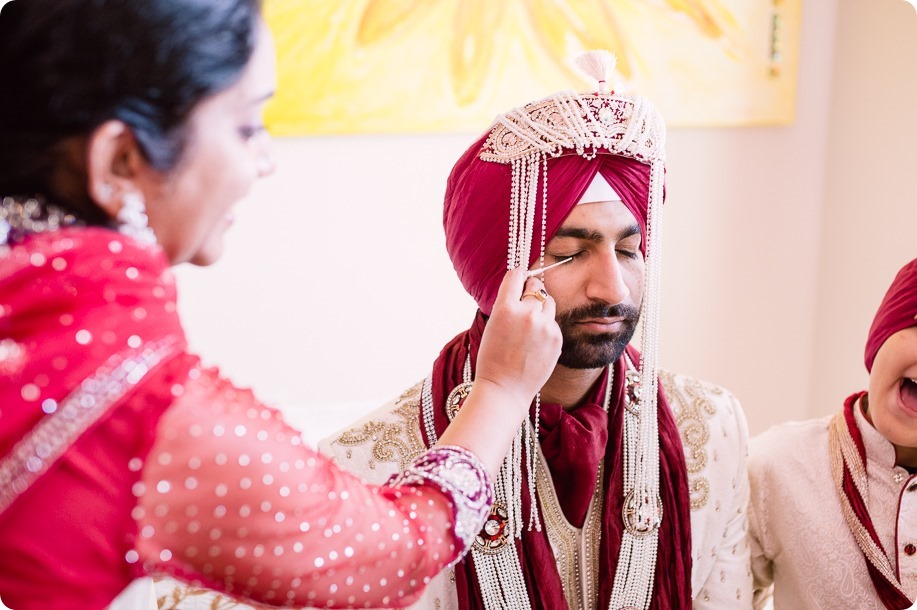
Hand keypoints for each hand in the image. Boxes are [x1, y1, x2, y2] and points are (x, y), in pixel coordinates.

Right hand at [474, 268, 561, 406]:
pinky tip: (536, 343)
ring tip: (530, 326)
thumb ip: (508, 304)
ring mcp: (545, 326)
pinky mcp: (557, 338)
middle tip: (525, 303)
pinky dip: (547, 327)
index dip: (518, 275)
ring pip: (548, 302)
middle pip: (536, 286)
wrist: (504, 389)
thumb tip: (523, 287)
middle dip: (531, 291)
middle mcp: (527, 313)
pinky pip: (554, 322)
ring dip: (541, 308)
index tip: (519, 277)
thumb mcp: (493, 324)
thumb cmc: (493, 358)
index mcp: (505, 307)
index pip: (516, 275)